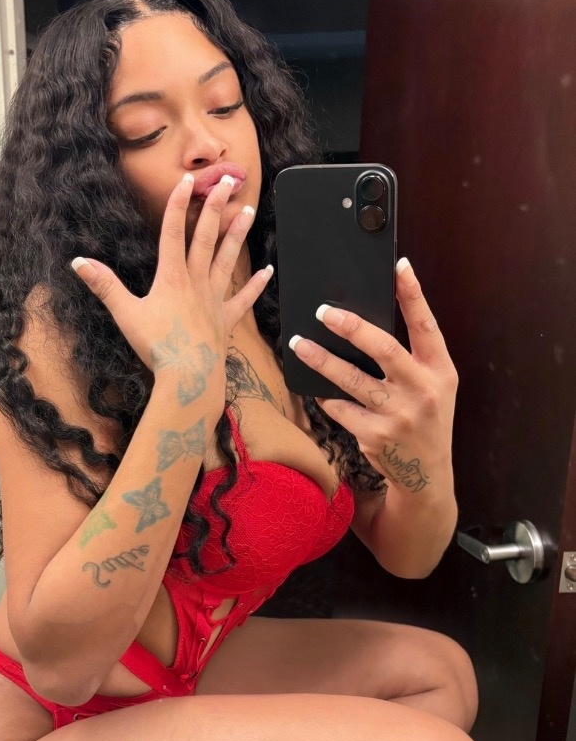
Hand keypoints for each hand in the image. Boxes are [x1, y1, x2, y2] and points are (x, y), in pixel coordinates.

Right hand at [71, 173, 271, 406]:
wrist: (189, 375)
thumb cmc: (157, 346)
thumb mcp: (125, 314)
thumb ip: (104, 285)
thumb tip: (78, 262)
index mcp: (171, 277)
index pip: (173, 232)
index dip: (178, 204)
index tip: (186, 181)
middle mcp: (196, 281)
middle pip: (206, 238)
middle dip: (215, 207)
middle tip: (227, 182)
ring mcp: (214, 299)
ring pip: (227, 260)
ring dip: (236, 235)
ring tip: (248, 212)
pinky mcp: (226, 319)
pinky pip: (244, 299)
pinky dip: (256, 285)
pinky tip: (267, 270)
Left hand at [289, 258, 457, 493]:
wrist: (426, 475)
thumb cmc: (425, 418)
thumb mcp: (433, 386)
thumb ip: (411, 357)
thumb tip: (365, 322)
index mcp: (441, 370)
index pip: (427, 325)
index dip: (413, 294)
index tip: (398, 266)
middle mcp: (424, 390)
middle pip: (384, 349)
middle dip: (351, 327)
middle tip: (323, 312)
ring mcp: (399, 415)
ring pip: (352, 380)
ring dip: (321, 360)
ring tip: (299, 344)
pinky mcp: (375, 436)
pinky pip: (340, 408)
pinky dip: (325, 396)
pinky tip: (314, 386)